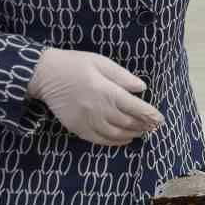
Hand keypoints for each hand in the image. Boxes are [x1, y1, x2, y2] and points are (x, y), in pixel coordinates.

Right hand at [29, 48, 162, 146]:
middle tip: (153, 127)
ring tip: (141, 133)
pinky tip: (123, 139)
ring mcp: (87, 121)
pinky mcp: (77, 128)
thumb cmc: (75, 64)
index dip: (150, 115)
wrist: (44, 75)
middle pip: (127, 123)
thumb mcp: (101, 62)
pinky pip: (99, 140)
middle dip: (143, 126)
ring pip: (115, 134)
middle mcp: (99, 109)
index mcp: (107, 91)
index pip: (135, 108)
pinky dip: (114, 142)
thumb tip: (142, 88)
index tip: (160, 119)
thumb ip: (123, 76)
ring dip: (131, 135)